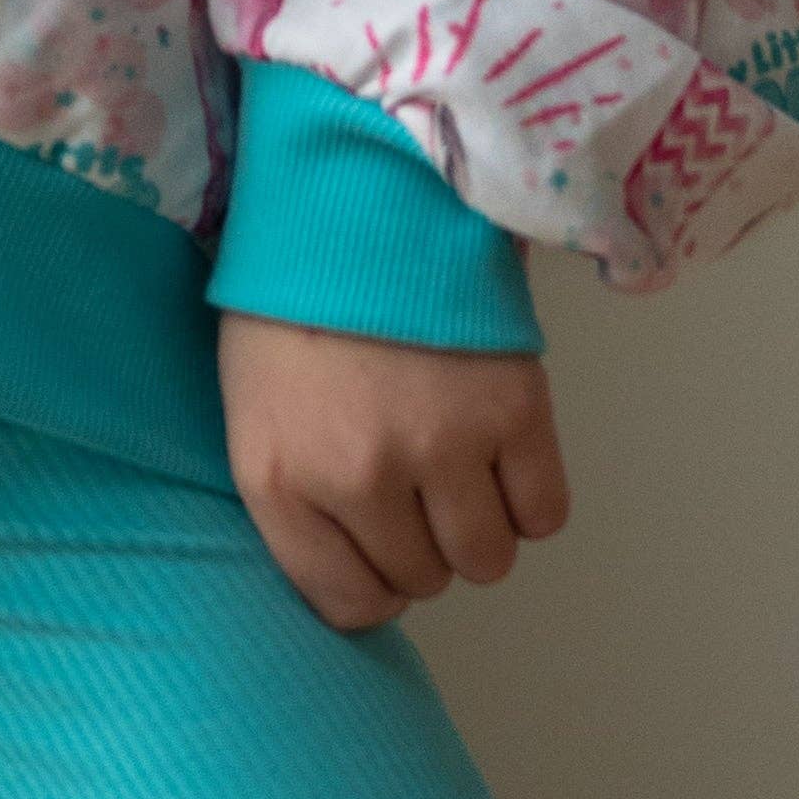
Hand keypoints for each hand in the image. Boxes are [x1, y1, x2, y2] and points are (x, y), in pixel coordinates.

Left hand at [217, 308, 570, 635]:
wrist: (356, 193)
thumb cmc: (292, 301)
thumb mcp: (255, 410)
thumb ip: (298, 504)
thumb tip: (362, 578)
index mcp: (279, 478)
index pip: (348, 605)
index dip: (371, 580)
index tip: (376, 541)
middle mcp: (358, 476)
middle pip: (422, 581)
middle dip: (420, 542)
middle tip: (413, 480)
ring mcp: (441, 446)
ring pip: (486, 560)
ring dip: (477, 527)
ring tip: (458, 465)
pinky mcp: (513, 410)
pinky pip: (544, 513)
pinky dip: (529, 497)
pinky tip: (502, 453)